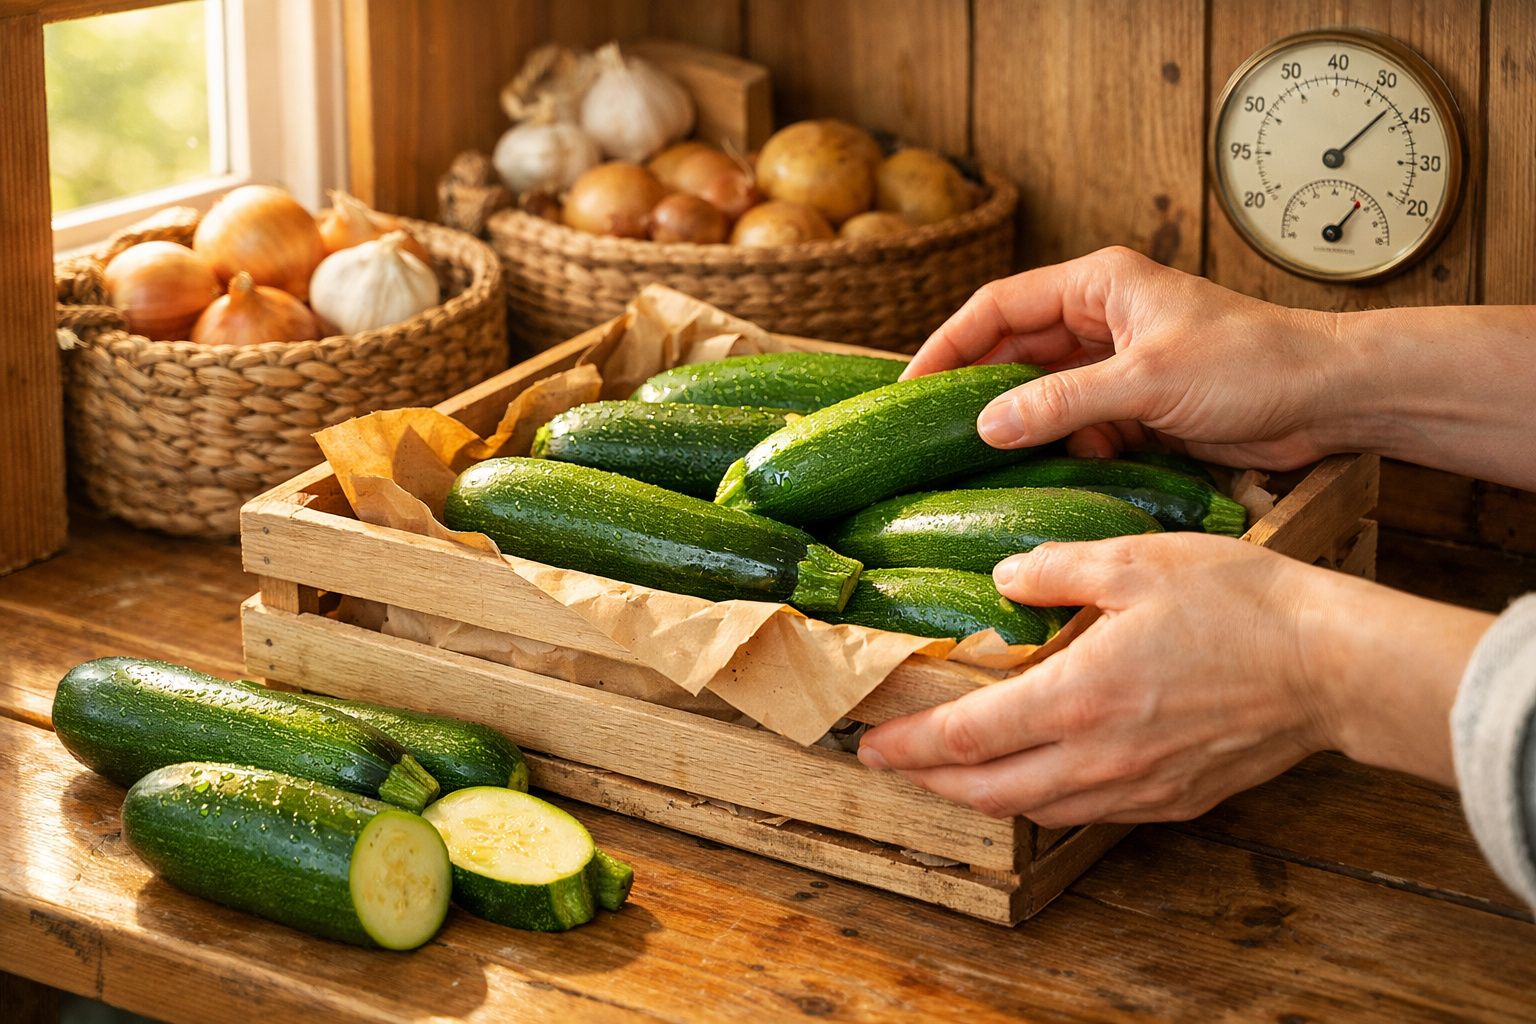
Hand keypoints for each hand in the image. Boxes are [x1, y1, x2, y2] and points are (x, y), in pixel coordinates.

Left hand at [856, 534, 1491, 825]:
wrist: (1331, 665)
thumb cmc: (1240, 604)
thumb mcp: (1136, 560)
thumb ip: (1055, 569)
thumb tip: (1001, 578)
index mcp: (1077, 696)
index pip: (964, 738)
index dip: (906, 745)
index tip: (868, 741)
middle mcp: (1099, 756)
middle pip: (987, 792)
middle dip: (929, 783)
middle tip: (892, 763)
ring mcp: (1138, 786)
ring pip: (1035, 810)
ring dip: (982, 796)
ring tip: (952, 773)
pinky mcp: (1174, 798)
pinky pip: (1088, 812)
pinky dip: (1045, 799)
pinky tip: (1039, 774)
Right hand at [905, 247, 1356, 469]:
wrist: (1330, 398)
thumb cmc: (1251, 364)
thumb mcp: (1148, 380)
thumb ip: (1063, 402)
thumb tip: (986, 426)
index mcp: (1098, 285)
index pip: (997, 307)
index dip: (946, 345)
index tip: (909, 389)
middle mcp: (1100, 318)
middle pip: (1012, 353)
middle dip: (975, 394)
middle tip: (929, 437)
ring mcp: (1116, 364)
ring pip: (1041, 396)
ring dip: (1018, 429)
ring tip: (975, 466)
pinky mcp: (1136, 406)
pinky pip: (1076, 427)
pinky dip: (1060, 451)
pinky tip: (1046, 476)